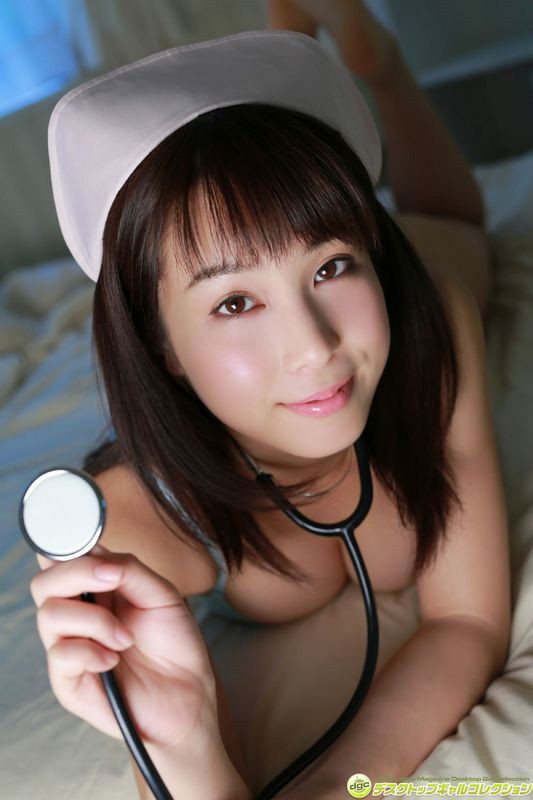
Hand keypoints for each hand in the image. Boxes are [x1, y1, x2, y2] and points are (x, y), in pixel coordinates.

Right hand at [30, 544, 217, 749]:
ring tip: (126, 638)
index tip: (93, 549)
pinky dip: (92, 652)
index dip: (65, 547)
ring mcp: (69, 647)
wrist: (189, 694)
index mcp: (95, 588)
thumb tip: (98, 556)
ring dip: (95, 621)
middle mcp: (76, 614)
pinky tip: (115, 660)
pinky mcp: (68, 682)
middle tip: (114, 582)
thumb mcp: (161, 594)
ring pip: (49, 615)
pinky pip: (61, 654)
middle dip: (78, 574)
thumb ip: (128, 569)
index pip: (60, 559)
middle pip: (43, 582)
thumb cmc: (175, 644)